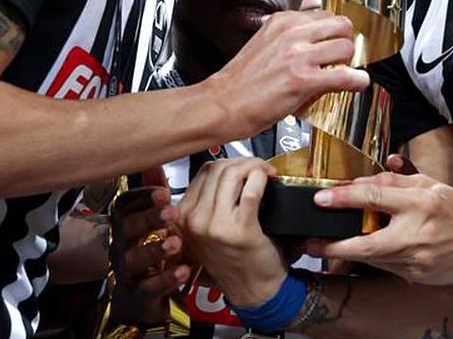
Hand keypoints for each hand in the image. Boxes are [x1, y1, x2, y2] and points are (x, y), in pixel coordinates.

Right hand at [108, 171, 190, 325]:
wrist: (141, 298)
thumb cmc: (149, 250)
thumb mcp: (152, 220)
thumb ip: (154, 191)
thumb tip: (155, 156)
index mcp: (125, 224)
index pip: (123, 206)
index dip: (142, 197)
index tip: (164, 191)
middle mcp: (121, 246)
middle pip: (126, 229)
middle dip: (148, 218)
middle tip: (172, 212)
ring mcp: (128, 271)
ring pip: (134, 259)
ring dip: (155, 249)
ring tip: (176, 242)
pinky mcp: (140, 294)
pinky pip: (149, 287)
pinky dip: (166, 279)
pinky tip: (184, 270)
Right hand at [178, 158, 288, 306]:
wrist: (252, 291)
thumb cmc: (235, 260)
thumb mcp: (206, 231)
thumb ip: (207, 202)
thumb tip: (226, 169)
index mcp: (183, 218)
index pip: (203, 171)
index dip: (227, 162)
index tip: (242, 167)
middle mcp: (195, 221)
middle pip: (217, 168)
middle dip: (242, 160)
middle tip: (258, 167)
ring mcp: (215, 225)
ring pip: (232, 173)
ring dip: (254, 165)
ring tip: (264, 173)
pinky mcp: (240, 229)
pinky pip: (251, 189)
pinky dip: (262, 177)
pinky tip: (269, 181)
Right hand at [208, 10, 368, 139]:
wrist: (221, 104)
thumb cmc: (239, 82)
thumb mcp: (264, 44)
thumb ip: (290, 38)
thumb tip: (316, 40)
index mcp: (281, 22)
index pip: (324, 15)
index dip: (332, 33)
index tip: (333, 44)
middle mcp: (291, 33)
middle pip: (341, 25)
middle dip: (344, 42)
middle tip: (340, 58)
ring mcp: (298, 56)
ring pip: (346, 47)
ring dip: (349, 62)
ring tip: (341, 73)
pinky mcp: (304, 80)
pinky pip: (345, 76)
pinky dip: (357, 81)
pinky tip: (356, 85)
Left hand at [306, 172, 452, 285]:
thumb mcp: (427, 183)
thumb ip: (393, 180)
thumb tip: (361, 180)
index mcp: (420, 203)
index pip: (374, 198)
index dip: (343, 198)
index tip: (321, 199)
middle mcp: (417, 234)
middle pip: (367, 243)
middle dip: (334, 245)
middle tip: (311, 241)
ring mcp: (417, 259)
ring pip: (373, 258)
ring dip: (348, 252)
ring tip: (327, 245)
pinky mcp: (417, 275)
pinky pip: (386, 267)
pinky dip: (372, 258)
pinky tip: (362, 252)